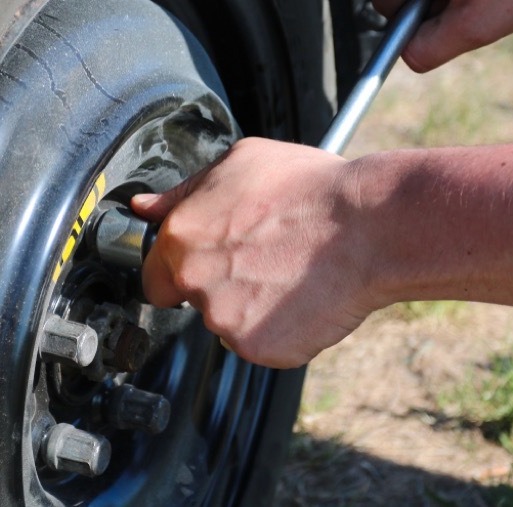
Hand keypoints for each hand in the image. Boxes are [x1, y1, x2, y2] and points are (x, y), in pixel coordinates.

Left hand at [131, 138, 378, 368]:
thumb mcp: (239, 164)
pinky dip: (280, 328)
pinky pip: (261, 344)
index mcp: (180, 237)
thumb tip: (144, 207)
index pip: (153, 274)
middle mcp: (194, 281)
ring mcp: (225, 319)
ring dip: (251, 305)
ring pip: (228, 321)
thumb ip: (184, 192)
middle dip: (217, 285)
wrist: (368, 226)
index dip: (180, 268)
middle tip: (262, 261)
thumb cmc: (309, 187)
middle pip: (191, 298)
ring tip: (291, 271)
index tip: (209, 260)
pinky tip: (303, 297)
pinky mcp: (259, 348)